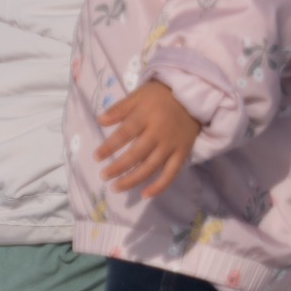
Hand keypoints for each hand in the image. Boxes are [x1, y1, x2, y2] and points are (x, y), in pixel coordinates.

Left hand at [95, 80, 201, 197]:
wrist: (195, 97)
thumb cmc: (162, 96)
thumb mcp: (139, 95)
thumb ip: (120, 108)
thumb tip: (99, 120)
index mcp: (147, 115)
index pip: (125, 133)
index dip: (109, 146)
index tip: (96, 157)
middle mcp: (159, 132)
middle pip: (137, 154)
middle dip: (118, 167)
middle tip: (103, 176)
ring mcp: (172, 144)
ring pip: (151, 166)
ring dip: (133, 180)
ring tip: (116, 187)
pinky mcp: (183, 153)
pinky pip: (171, 173)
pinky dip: (159, 186)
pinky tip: (145, 195)